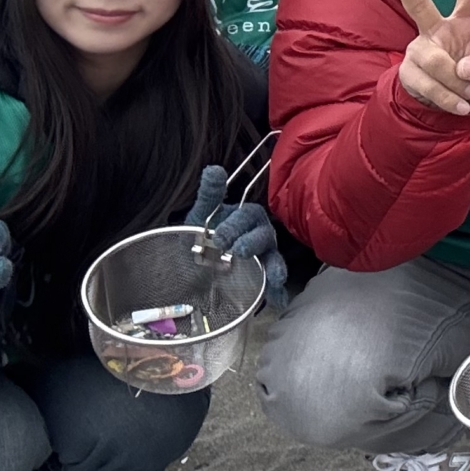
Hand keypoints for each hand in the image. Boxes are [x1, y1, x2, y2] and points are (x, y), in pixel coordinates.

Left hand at [181, 165, 291, 308]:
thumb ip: (209, 194)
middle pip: (262, 237)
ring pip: (272, 260)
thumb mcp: (201, 215)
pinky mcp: (259, 280)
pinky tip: (278, 301)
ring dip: (274, 268)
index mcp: (246, 218)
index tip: (219, 237)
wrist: (191, 266)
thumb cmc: (200, 235)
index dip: (235, 225)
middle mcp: (258, 236)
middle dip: (251, 243)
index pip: (247, 217)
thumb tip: (214, 169)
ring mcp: (261, 259)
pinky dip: (276, 293)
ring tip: (276, 279)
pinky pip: (272, 286)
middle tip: (236, 252)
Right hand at [382, 0, 469, 113]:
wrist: (461, 105)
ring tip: (468, 92)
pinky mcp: (408, 71)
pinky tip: (459, 104)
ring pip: (435, 61)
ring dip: (457, 83)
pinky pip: (428, 84)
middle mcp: (437, 29)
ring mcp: (420, 49)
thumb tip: (464, 67)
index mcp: (465, 20)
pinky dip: (449, 98)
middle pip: (419, 4)